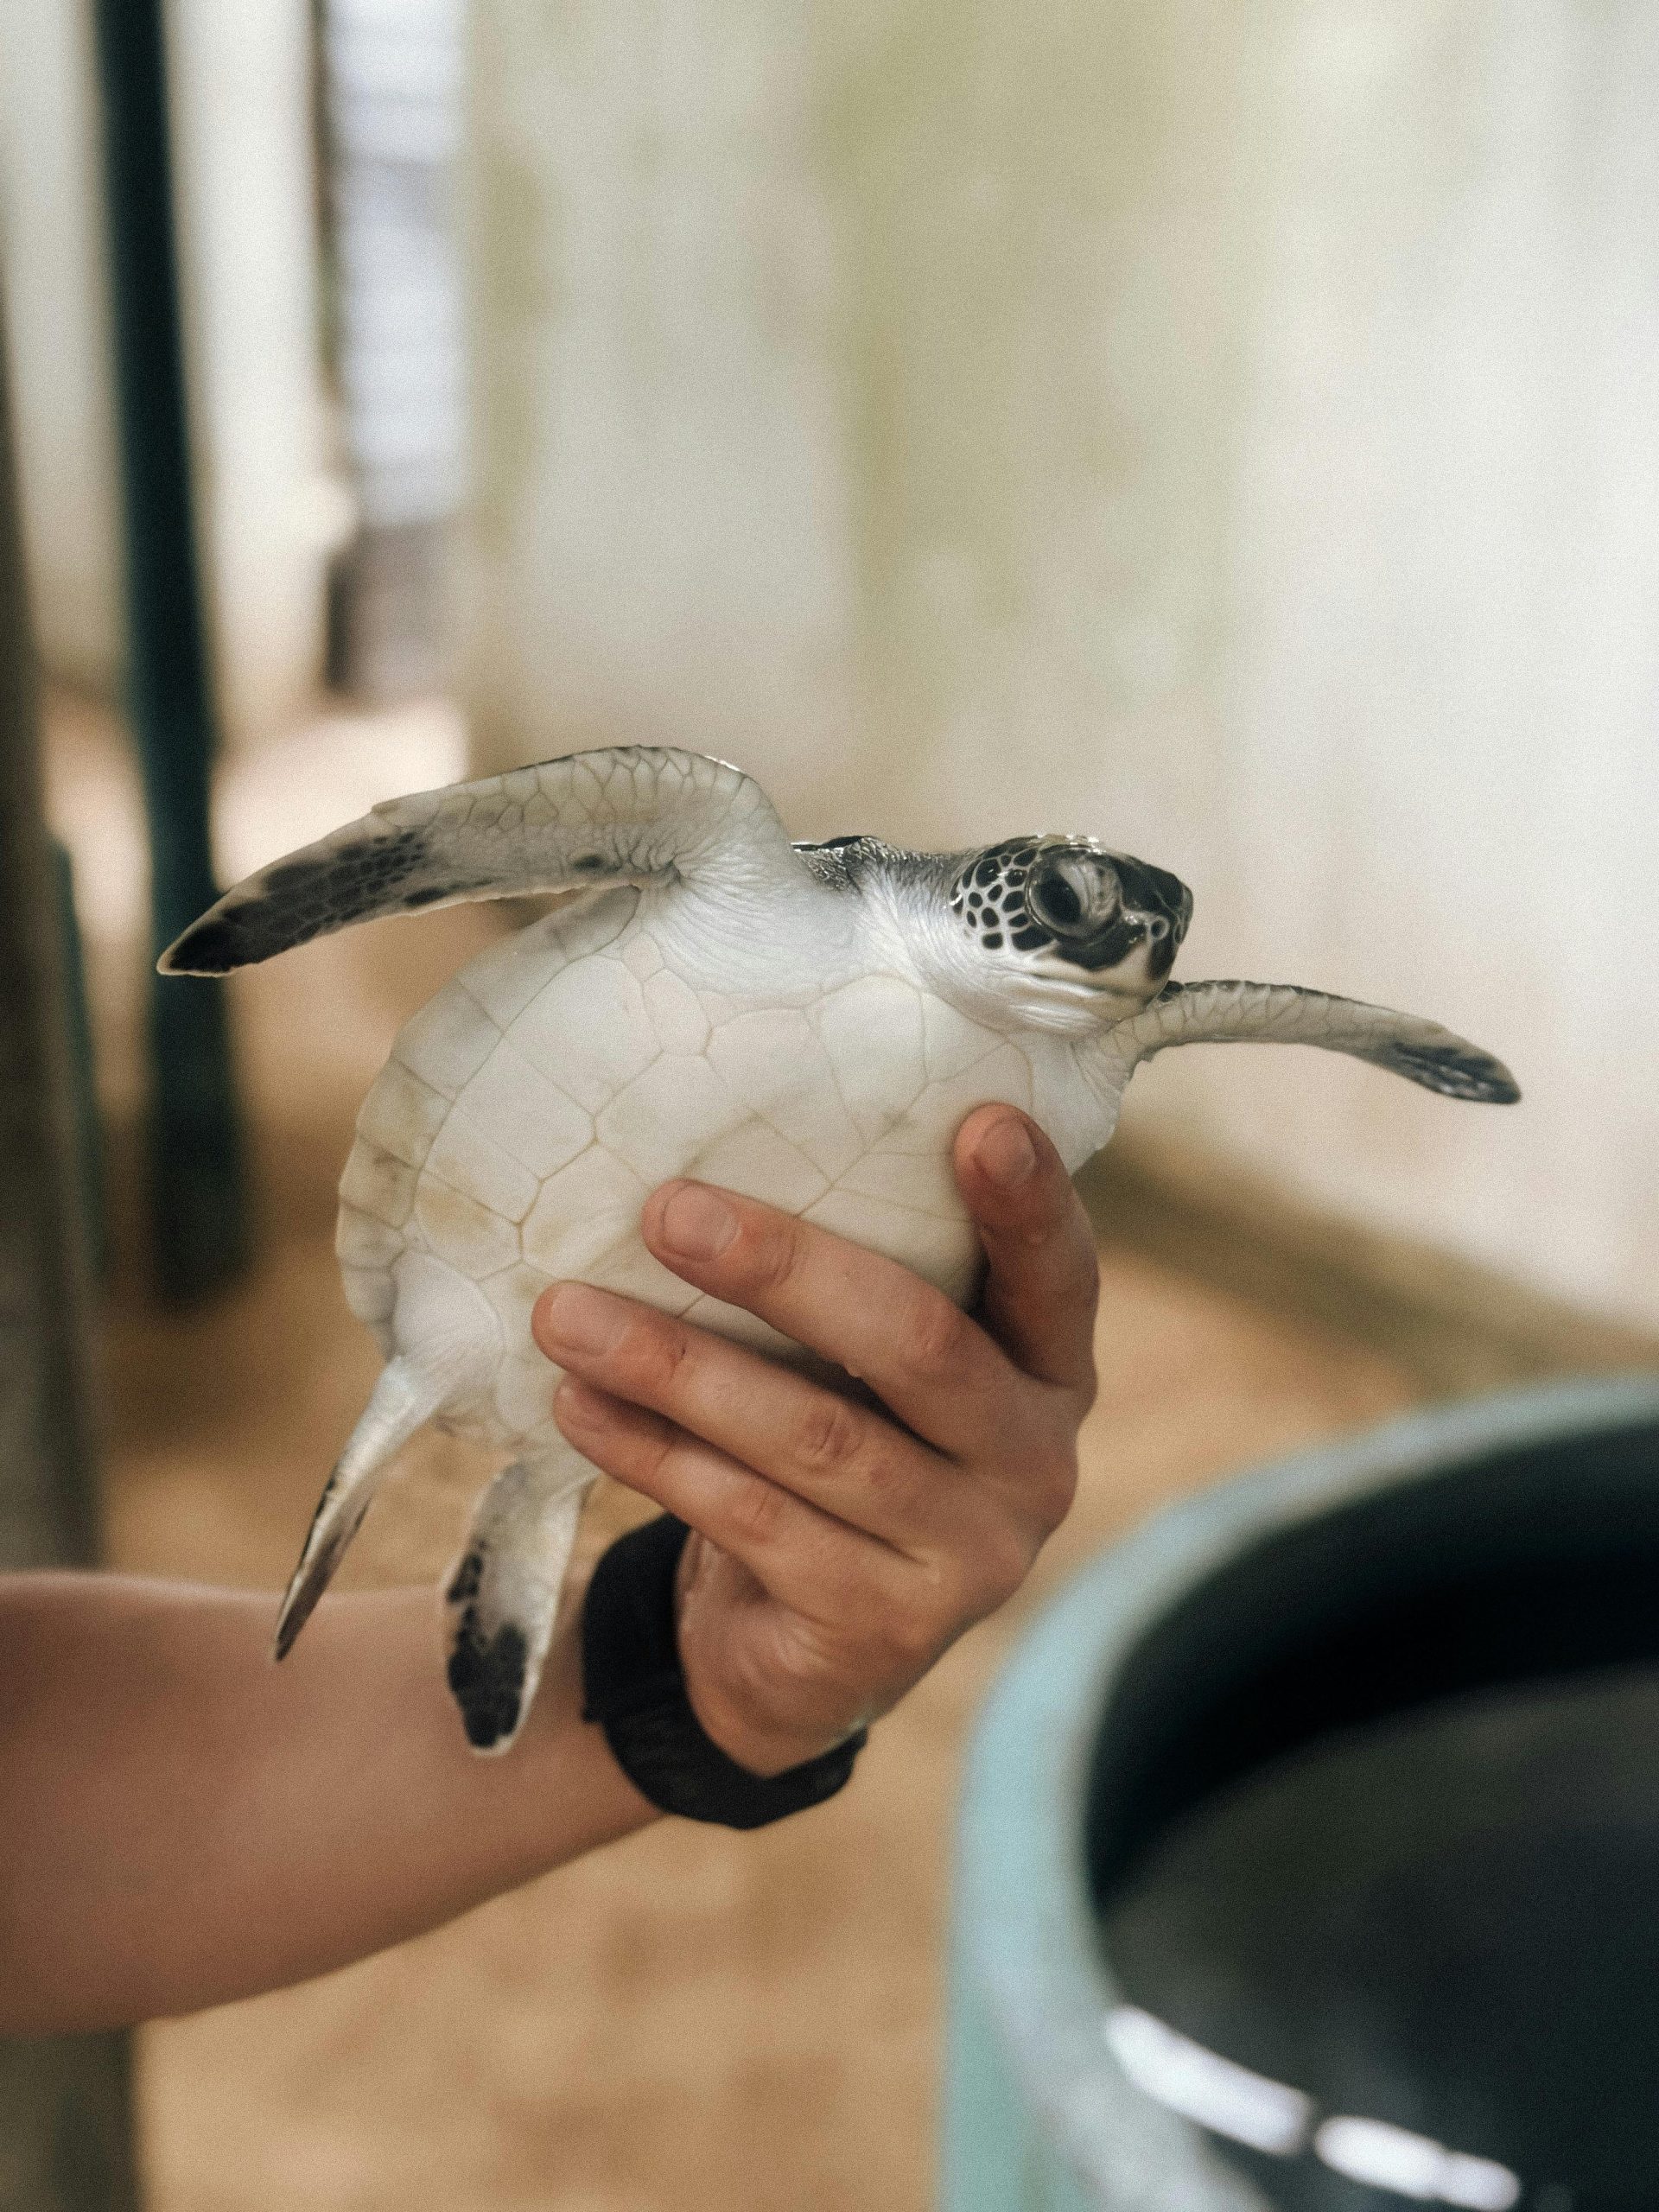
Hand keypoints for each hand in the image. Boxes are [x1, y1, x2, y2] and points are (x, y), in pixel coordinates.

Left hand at [531, 1106, 1098, 1776]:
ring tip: (568, 1313)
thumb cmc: (838, 1444)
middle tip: (666, 1210)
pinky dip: (655, 1454)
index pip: (1058, 1274)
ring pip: (816, 1437)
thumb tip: (704, 1169)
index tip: (979, 1120)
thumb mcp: (870, 1369)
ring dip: (679, 1367)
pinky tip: (580, 1405)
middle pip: (918, 1345)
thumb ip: (854, 1285)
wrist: (801, 1651)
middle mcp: (1034, 1460)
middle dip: (784, 1268)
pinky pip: (753, 1519)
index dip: (1028, 1200)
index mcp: (1049, 1369)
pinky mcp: (883, 1627)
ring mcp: (970, 1555)